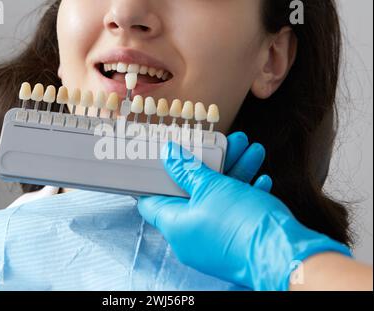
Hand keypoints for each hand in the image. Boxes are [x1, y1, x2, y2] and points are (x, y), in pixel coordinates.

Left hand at [137, 139, 350, 290]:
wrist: (286, 257)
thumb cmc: (243, 222)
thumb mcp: (211, 187)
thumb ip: (187, 170)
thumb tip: (169, 155)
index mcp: (175, 225)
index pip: (151, 200)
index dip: (155, 176)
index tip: (165, 157)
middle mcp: (190, 238)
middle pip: (191, 193)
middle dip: (209, 164)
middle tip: (224, 143)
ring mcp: (213, 242)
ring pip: (217, 200)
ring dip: (234, 173)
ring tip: (251, 149)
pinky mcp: (234, 243)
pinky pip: (233, 214)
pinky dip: (244, 194)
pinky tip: (261, 179)